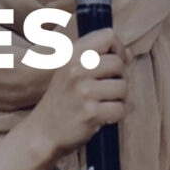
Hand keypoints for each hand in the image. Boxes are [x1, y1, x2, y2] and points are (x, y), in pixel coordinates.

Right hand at [25, 29, 130, 158]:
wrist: (42, 132)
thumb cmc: (61, 102)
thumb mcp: (70, 73)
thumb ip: (97, 60)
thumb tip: (127, 53)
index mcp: (71, 57)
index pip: (107, 36)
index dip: (117, 49)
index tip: (112, 64)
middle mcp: (76, 71)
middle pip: (119, 63)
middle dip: (120, 77)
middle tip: (107, 90)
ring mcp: (83, 92)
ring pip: (124, 87)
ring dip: (119, 99)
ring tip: (103, 104)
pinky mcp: (91, 113)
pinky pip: (121, 108)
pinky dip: (116, 115)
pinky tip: (103, 117)